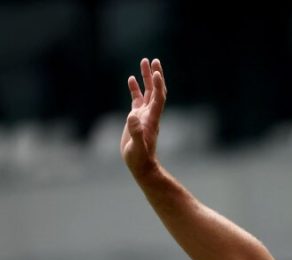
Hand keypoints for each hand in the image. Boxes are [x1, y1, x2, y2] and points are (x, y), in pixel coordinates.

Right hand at [120, 58, 166, 176]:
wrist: (140, 164)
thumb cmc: (139, 158)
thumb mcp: (137, 146)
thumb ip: (135, 132)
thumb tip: (132, 117)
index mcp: (152, 119)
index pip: (158, 98)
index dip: (158, 85)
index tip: (156, 72)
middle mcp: (150, 114)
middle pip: (156, 91)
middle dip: (155, 75)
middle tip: (154, 60)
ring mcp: (144, 114)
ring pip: (147, 92)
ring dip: (146, 78)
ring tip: (144, 62)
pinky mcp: (136, 118)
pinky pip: (137, 99)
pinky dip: (135, 88)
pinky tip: (131, 78)